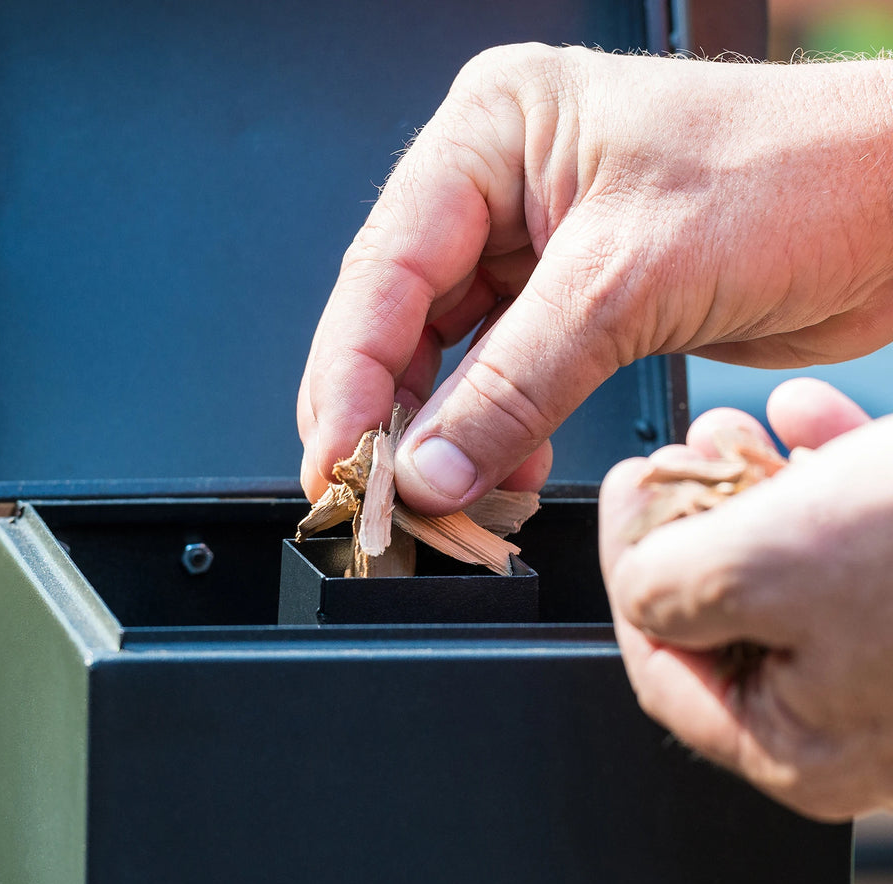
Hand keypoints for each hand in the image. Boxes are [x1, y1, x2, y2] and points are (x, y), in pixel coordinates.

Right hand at [298, 45, 892, 513]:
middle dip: (388, 418)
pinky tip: (502, 477)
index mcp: (490, 133)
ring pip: (449, 363)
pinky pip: (504, 384)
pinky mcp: (570, 305)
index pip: (385, 270)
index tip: (336, 461)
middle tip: (374, 498)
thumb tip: (428, 468)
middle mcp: (498, 188)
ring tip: (444, 502)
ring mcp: (532, 249)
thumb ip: (517, 382)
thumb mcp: (631, 278)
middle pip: (401, 321)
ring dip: (443, 441)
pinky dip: (496, 439)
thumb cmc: (794, 178)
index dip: (350, 378)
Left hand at [600, 378, 892, 820]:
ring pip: (787, 564)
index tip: (625, 498)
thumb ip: (669, 591)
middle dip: (693, 522)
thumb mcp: (770, 568)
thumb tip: (636, 580)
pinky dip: (827, 470)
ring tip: (731, 428)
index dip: (625, 573)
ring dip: (753, 489)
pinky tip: (809, 414)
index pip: (661, 666)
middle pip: (723, 613)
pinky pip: (859, 533)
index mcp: (798, 744)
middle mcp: (851, 715)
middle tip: (678, 458)